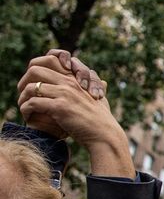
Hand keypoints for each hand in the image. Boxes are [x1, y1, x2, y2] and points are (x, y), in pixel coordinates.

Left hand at [17, 52, 133, 176]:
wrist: (105, 136)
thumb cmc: (103, 121)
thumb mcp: (102, 100)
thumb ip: (99, 88)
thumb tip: (103, 83)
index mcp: (75, 79)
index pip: (49, 62)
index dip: (37, 72)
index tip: (34, 86)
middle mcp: (69, 83)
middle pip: (35, 70)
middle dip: (25, 82)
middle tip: (24, 95)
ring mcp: (65, 94)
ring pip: (31, 87)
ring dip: (23, 98)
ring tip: (24, 107)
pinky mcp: (59, 107)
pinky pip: (33, 103)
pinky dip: (26, 110)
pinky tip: (29, 117)